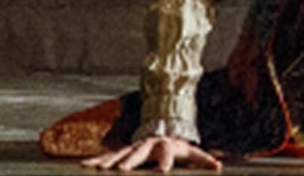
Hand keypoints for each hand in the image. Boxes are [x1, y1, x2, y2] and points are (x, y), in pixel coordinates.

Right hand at [82, 135, 221, 171]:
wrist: (163, 131)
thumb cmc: (178, 147)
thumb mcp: (190, 152)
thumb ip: (203, 160)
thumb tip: (219, 166)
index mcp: (165, 146)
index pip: (166, 155)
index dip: (165, 162)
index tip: (162, 172)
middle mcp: (147, 145)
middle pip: (138, 153)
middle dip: (129, 161)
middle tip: (121, 170)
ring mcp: (133, 147)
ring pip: (119, 154)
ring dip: (107, 163)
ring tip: (96, 171)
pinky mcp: (122, 151)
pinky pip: (108, 157)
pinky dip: (97, 162)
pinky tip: (84, 168)